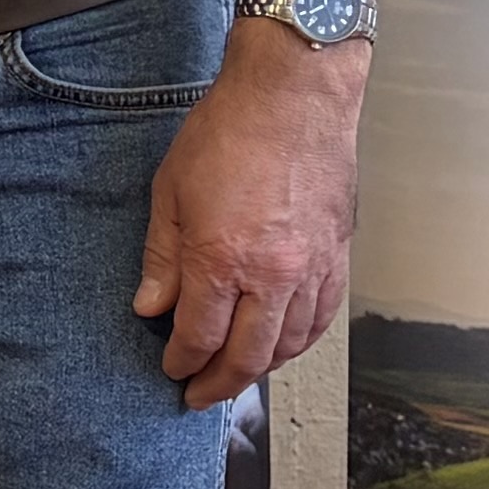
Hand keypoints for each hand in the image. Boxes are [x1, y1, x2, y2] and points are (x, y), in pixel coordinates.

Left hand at [131, 38, 360, 407]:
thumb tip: (150, 306)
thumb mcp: (171, 192)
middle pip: (247, 356)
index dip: (182, 361)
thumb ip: (162, 258)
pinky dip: (301, 340)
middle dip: (219, 382)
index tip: (172, 369)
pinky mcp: (338, 254)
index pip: (199, 336)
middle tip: (200, 393)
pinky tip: (286, 344)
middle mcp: (272, 274)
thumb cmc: (231, 131)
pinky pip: (322, 317)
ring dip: (262, 367)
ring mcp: (311, 267)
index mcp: (222, 259)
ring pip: (289, 344)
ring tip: (239, 373)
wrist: (294, 94)